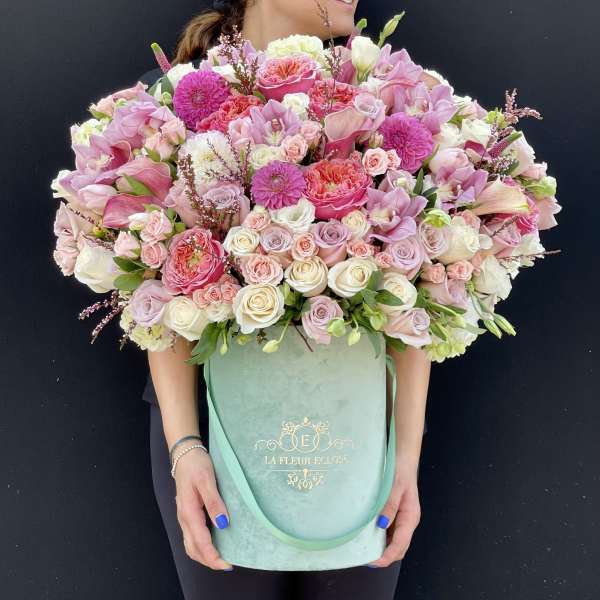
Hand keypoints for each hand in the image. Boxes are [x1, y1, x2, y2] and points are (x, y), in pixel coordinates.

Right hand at [174, 447, 232, 570]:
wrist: (185, 454)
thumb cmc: (196, 465)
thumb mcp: (207, 479)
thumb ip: (214, 501)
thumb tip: (222, 523)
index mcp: (188, 511)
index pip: (200, 541)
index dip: (213, 555)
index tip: (226, 564)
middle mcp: (184, 517)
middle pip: (193, 548)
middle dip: (209, 560)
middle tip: (227, 565)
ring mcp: (184, 516)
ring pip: (191, 545)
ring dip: (205, 555)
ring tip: (222, 558)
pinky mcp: (188, 513)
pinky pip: (192, 536)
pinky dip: (202, 546)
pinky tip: (214, 543)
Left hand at [369, 462, 420, 567]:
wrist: (403, 459)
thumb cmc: (401, 471)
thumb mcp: (395, 487)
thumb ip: (389, 506)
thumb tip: (381, 525)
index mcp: (411, 517)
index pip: (400, 544)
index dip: (387, 556)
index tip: (374, 561)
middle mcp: (408, 521)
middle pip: (399, 548)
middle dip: (384, 556)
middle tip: (365, 558)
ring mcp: (402, 519)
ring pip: (394, 541)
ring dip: (382, 548)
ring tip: (365, 550)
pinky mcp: (396, 514)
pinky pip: (389, 531)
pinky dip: (380, 537)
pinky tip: (369, 535)